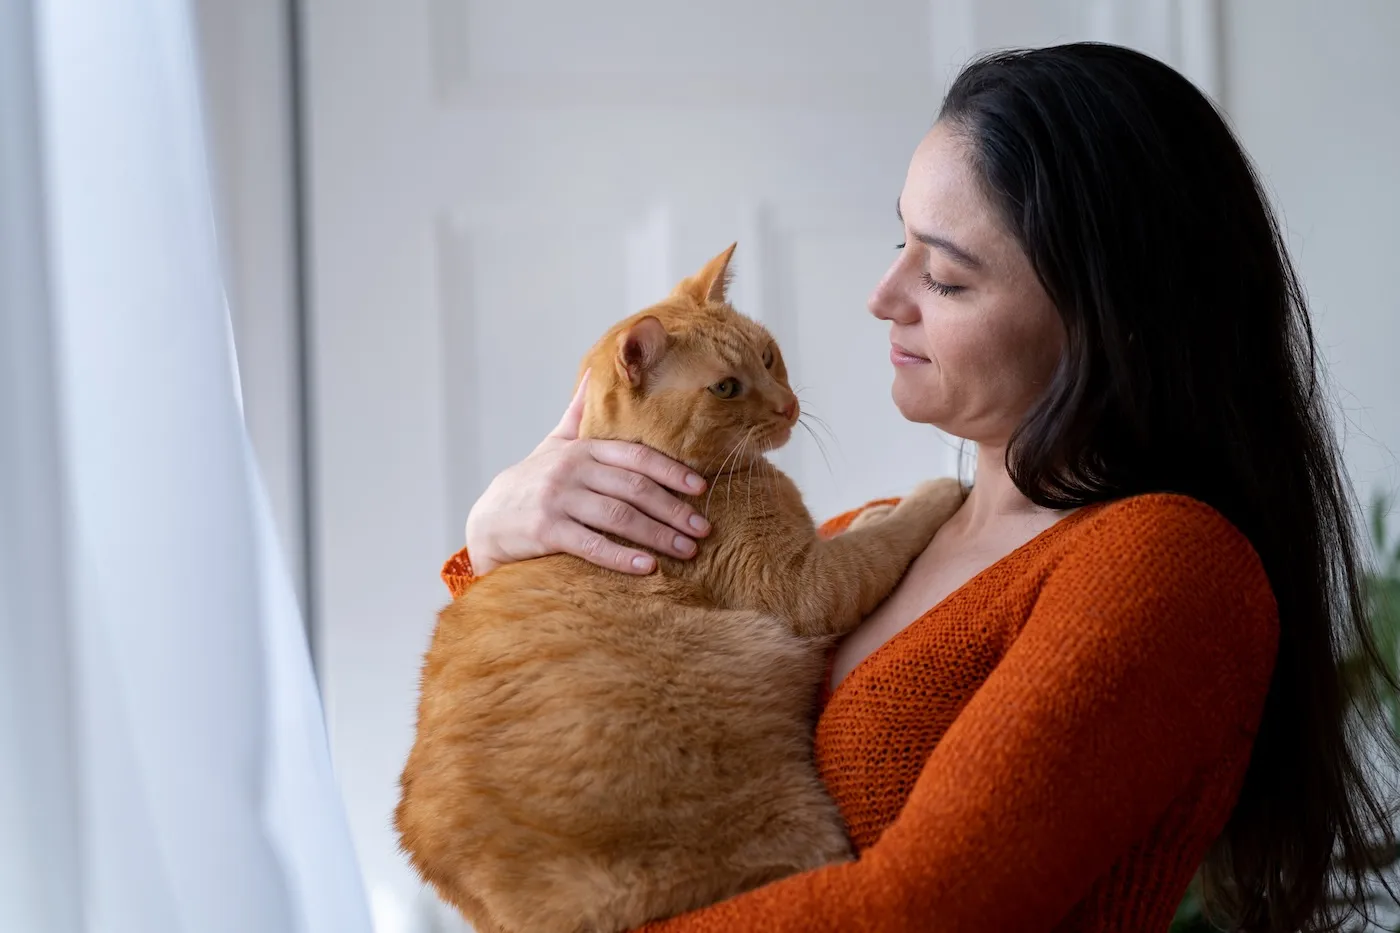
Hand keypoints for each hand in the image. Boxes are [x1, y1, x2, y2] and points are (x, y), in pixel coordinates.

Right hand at [463, 371, 711, 574]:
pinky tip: (646, 568)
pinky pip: (591, 545)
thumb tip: (593, 373)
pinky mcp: (546, 531)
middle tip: (703, 528)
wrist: (487, 520)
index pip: (636, 456)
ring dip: (658, 535)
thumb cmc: (531, 482)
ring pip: (619, 517)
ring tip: (686, 550)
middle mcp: (572, 470)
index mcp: (582, 449)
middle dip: (674, 509)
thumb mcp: (553, 444)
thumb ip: (577, 415)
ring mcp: (558, 500)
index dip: (671, 471)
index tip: (700, 488)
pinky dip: (621, 557)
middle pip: (634, 488)